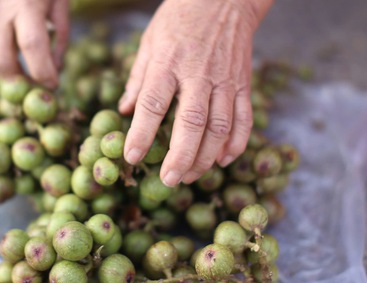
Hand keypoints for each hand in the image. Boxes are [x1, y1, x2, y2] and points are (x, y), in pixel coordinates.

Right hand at [0, 0, 69, 87]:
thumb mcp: (60, 1)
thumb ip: (61, 35)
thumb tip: (55, 69)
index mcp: (26, 4)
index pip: (33, 47)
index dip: (43, 72)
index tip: (53, 84)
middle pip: (2, 63)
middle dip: (18, 80)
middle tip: (34, 82)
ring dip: (11, 58)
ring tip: (22, 38)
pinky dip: (0, 42)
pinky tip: (8, 25)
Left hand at [119, 0, 272, 186]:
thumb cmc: (180, 18)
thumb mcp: (150, 41)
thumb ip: (138, 78)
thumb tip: (123, 110)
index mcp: (168, 62)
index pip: (152, 103)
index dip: (141, 132)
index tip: (131, 157)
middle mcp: (198, 74)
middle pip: (192, 122)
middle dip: (181, 156)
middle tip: (169, 180)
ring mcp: (225, 80)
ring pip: (220, 127)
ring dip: (206, 157)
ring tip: (190, 175)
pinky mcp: (244, 83)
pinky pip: (244, 119)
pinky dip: (236, 144)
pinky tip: (223, 160)